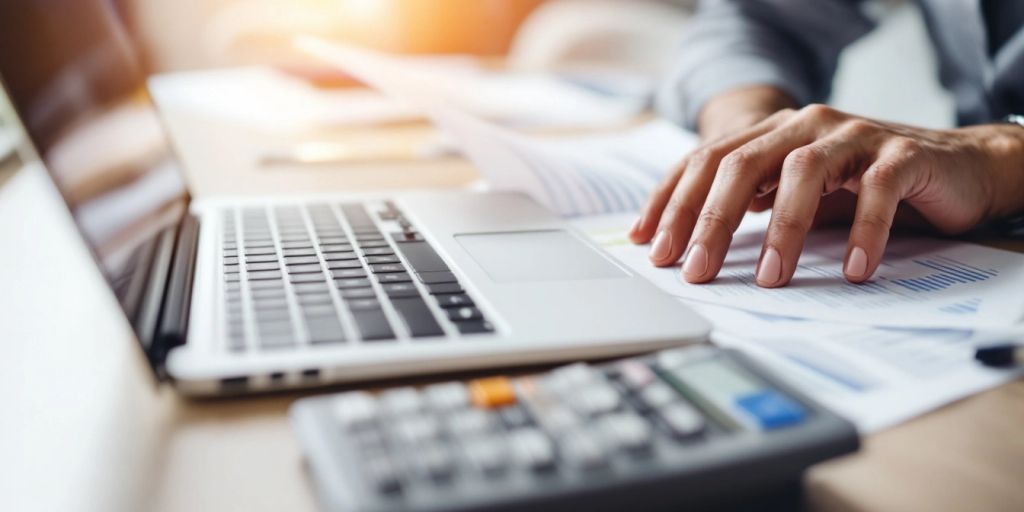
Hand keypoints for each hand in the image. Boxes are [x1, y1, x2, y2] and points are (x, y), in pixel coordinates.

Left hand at [630, 102, 1023, 286]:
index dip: (671, 202)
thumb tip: (685, 246)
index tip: (649, 246)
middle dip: (710, 220)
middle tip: (694, 269)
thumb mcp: (794, 195)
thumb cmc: (861, 187)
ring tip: (769, 279)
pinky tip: (851, 269)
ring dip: (782, 231)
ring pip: (803, 172)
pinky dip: (862, 232)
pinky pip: (875, 192)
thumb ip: (748, 207)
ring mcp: (854, 135)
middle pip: (741, 165)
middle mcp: (805, 125)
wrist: (953, 167)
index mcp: (772, 132)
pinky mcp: (902, 155)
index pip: (706, 161)